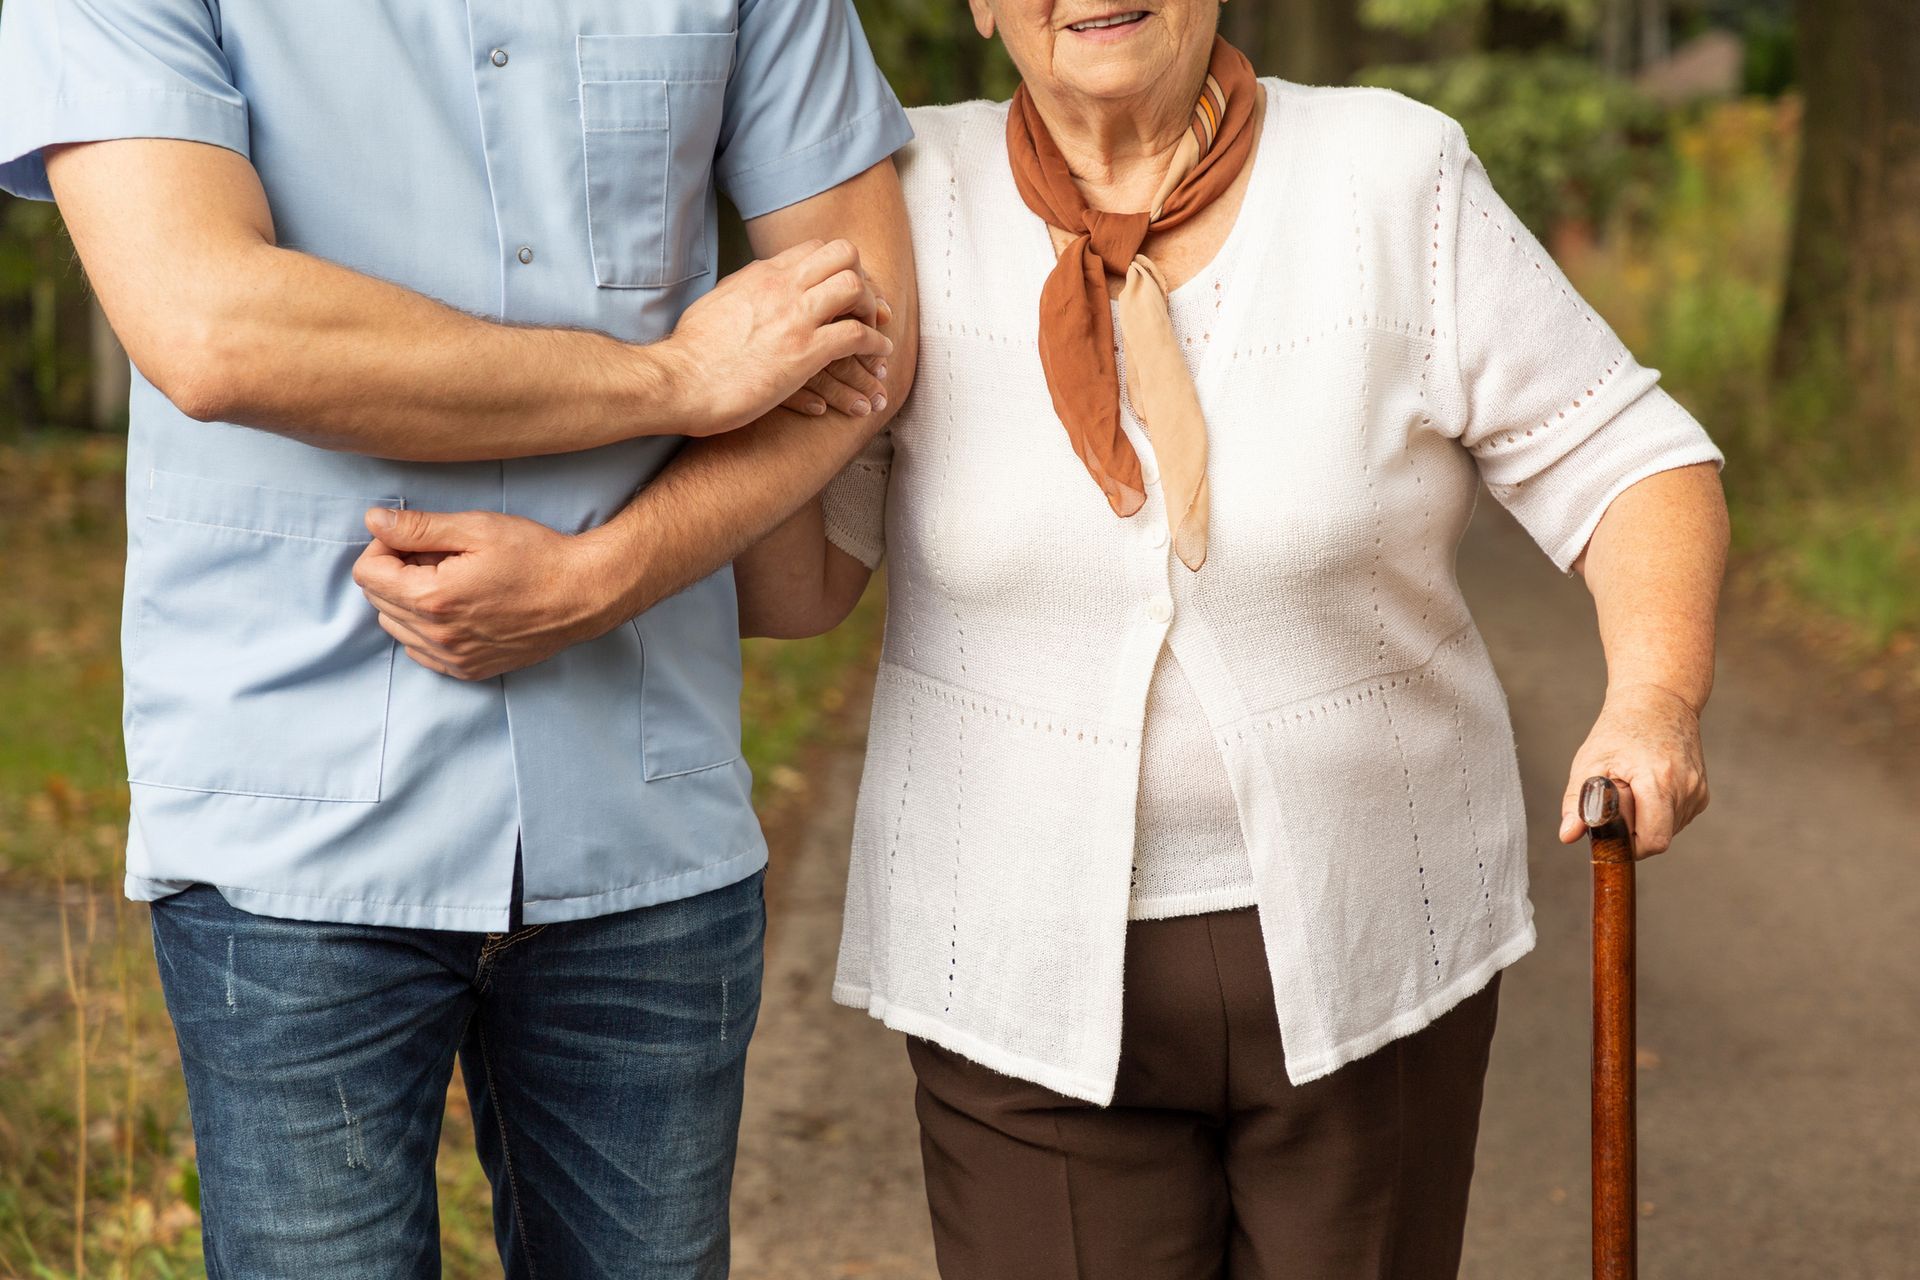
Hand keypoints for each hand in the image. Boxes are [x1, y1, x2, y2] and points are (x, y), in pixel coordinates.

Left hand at [352, 508, 625, 680]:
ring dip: (408, 601)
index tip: (415, 538)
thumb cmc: (535, 556)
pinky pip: (421, 651)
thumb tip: (373, 521)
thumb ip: (418, 527)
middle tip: (436, 556)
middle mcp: (437, 635)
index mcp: (433, 597)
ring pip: (396, 628)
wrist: (583, 594)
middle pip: (377, 601)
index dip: (384, 546)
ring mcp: (453, 658)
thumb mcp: (477, 528)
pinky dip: (426, 629)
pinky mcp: (468, 669)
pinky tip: (457, 608)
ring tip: (449, 581)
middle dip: (395, 572)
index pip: (367, 574)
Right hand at [669, 238, 893, 434]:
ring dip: (872, 308)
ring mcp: (794, 317)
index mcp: (761, 273)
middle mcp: (781, 286)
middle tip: (867, 306)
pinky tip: (879, 354)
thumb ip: (742, 293)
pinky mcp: (804, 352)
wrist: (678, 380)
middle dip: (863, 277)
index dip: (839, 266)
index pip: (814, 247)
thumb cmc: (690, 353)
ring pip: (855, 287)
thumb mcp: (717, 304)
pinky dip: (875, 343)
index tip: (845, 290)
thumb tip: (748, 293)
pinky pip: (856, 335)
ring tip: (875, 329)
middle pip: (843, 254)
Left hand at [1558, 683, 1709, 857]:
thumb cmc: (1619, 731)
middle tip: (1618, 803)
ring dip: (1647, 819)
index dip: (1629, 846)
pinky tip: (1648, 787)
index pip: (1653, 841)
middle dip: (1634, 831)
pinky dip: (1659, 812)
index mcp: (1659, 781)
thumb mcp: (1589, 762)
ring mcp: (1697, 791)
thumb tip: (1567, 835)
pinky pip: (1677, 818)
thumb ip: (1577, 802)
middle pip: (1659, 837)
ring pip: (1669, 829)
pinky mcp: (1702, 792)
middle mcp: (1685, 788)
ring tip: (1634, 787)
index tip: (1611, 832)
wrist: (1658, 701)